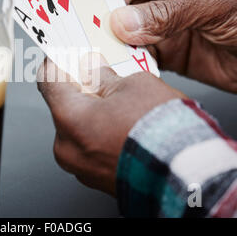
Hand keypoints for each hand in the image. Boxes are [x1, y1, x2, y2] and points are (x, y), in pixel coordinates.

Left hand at [37, 55, 185, 195]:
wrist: (188, 174)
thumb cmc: (162, 131)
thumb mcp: (133, 84)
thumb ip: (104, 75)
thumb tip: (93, 68)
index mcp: (69, 118)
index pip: (47, 80)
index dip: (56, 62)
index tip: (64, 55)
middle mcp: (67, 147)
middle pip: (63, 106)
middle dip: (79, 89)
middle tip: (97, 75)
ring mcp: (81, 167)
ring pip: (78, 129)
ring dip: (91, 112)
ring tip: (117, 101)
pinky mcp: (96, 180)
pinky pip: (90, 148)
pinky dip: (100, 134)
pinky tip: (122, 124)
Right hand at [110, 0, 236, 95]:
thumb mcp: (215, 7)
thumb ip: (168, 15)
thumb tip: (123, 22)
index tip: (100, 13)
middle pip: (125, 4)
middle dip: (109, 20)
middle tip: (94, 36)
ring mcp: (168, 26)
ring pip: (129, 33)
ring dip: (118, 44)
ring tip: (107, 56)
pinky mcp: (171, 52)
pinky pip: (142, 56)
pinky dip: (132, 63)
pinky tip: (127, 68)